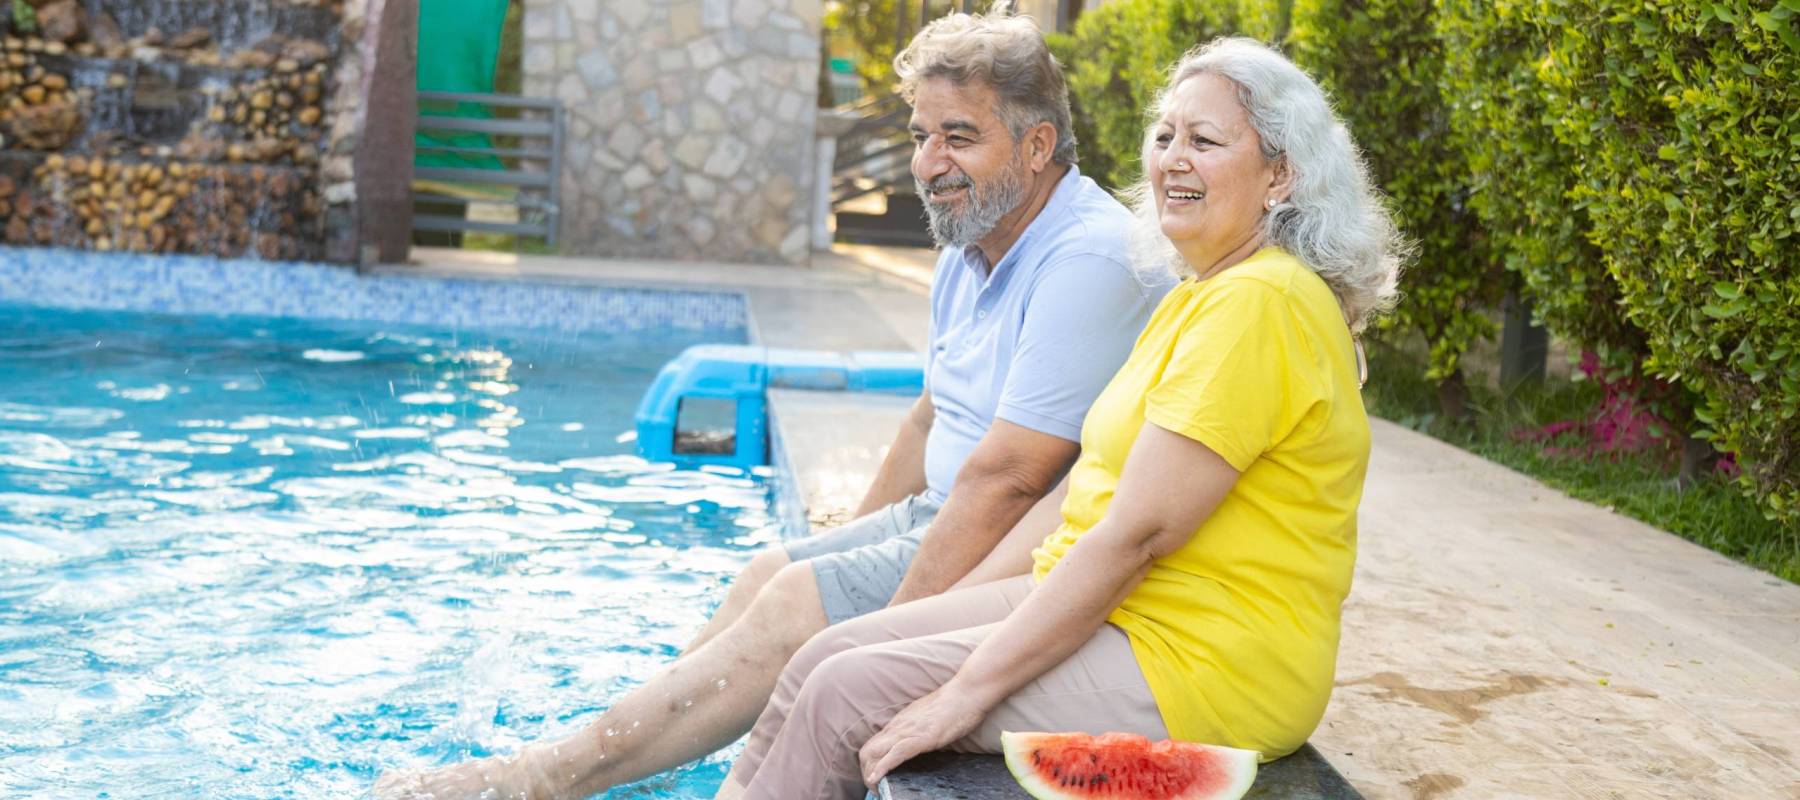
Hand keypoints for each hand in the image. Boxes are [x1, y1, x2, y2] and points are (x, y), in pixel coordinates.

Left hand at [858, 683, 988, 788]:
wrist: (967, 692)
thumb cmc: (954, 705)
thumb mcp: (928, 719)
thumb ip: (919, 730)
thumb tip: (920, 744)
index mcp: (900, 723)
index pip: (873, 745)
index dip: (870, 764)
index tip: (876, 778)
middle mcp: (898, 727)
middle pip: (867, 751)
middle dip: (866, 772)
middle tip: (876, 788)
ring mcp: (907, 731)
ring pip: (875, 754)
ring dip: (870, 775)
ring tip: (876, 789)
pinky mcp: (920, 738)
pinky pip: (894, 755)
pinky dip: (882, 769)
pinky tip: (877, 780)